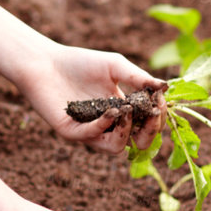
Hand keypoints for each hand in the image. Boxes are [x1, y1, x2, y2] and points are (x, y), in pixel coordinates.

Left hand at [19, 42, 165, 155]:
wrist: (45, 62)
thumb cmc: (80, 63)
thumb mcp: (115, 66)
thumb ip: (138, 78)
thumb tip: (165, 87)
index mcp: (123, 110)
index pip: (148, 123)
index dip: (158, 116)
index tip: (160, 100)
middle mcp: (109, 125)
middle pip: (138, 142)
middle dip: (150, 131)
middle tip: (153, 114)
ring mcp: (90, 131)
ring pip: (117, 148)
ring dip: (127, 131)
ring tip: (127, 111)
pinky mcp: (72, 132)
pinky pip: (94, 137)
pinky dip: (105, 125)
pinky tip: (111, 110)